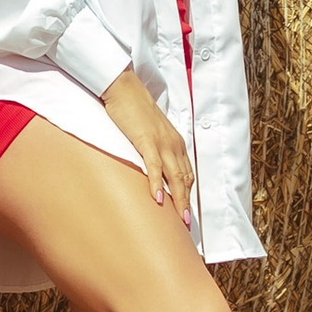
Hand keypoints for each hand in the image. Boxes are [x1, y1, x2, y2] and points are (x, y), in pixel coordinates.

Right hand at [102, 69, 194, 208]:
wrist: (124, 87)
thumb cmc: (134, 109)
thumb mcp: (151, 131)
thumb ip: (156, 148)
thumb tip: (154, 167)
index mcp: (175, 142)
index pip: (186, 173)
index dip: (188, 194)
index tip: (187, 211)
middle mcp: (173, 143)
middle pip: (184, 178)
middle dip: (186, 202)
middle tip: (186, 223)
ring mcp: (161, 142)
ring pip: (174, 176)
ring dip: (178, 199)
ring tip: (179, 218)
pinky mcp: (146, 140)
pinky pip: (154, 166)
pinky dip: (157, 184)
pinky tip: (157, 199)